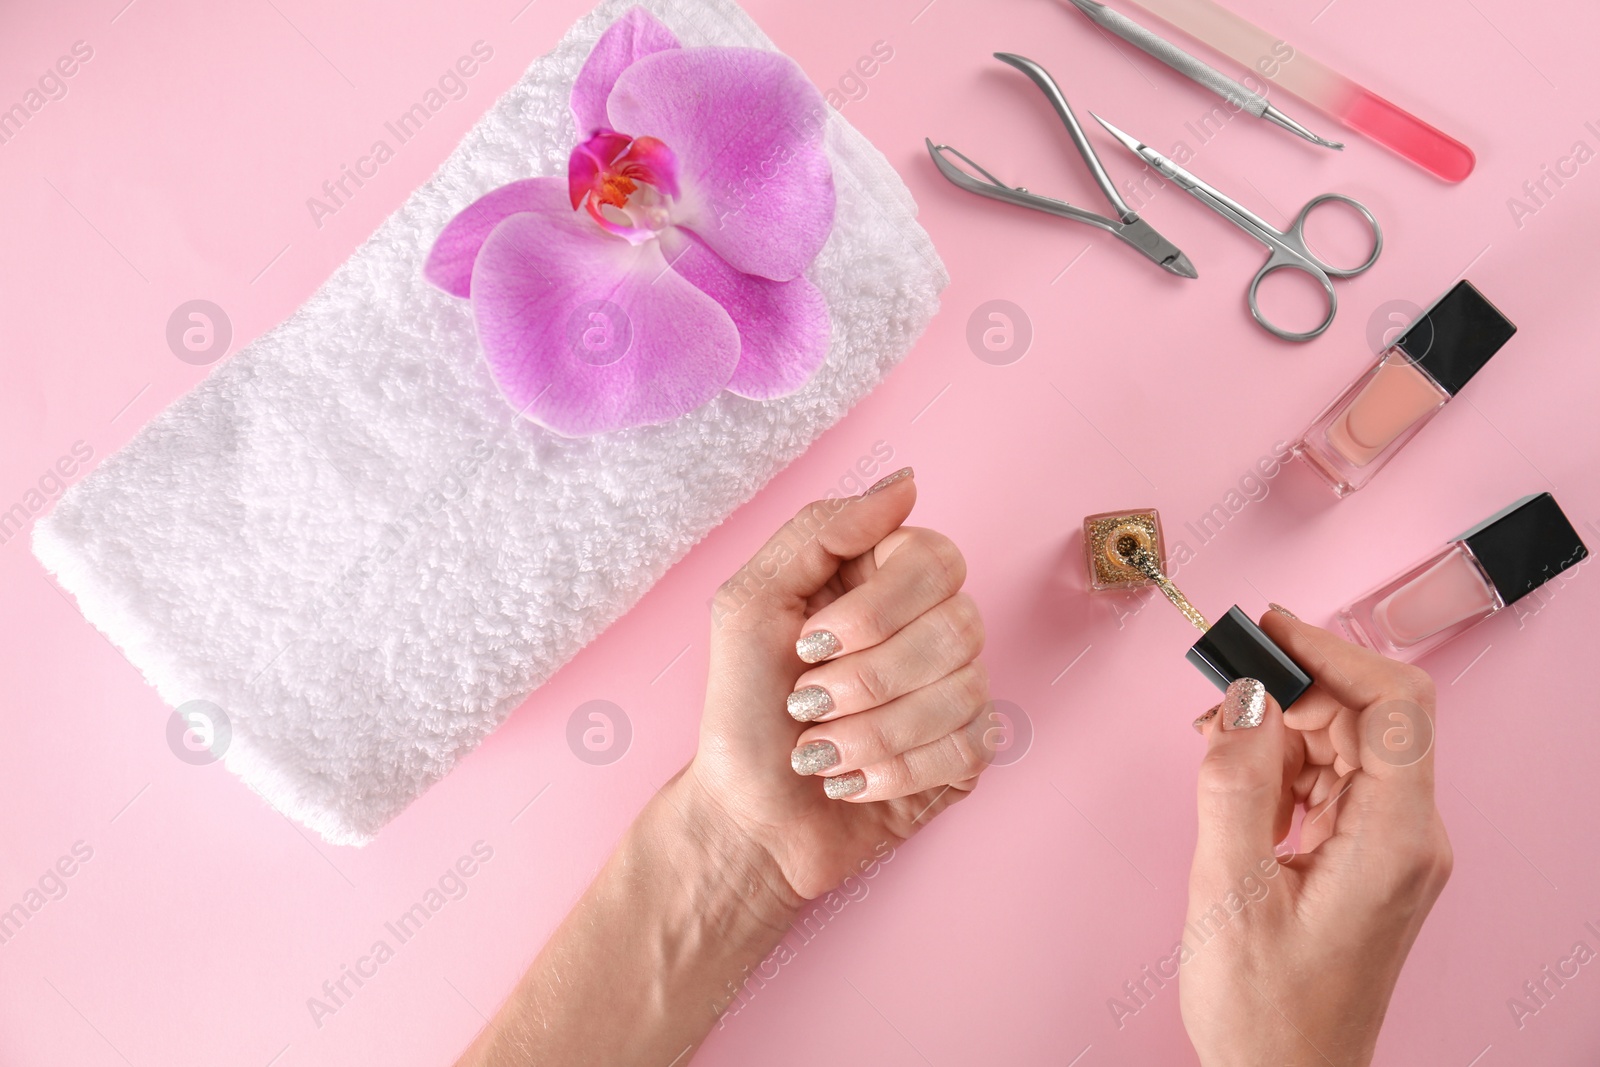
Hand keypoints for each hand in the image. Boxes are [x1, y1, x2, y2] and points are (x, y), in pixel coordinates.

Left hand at [454, 469, 992, 1066]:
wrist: (744, 816)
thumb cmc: (742, 709)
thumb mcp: (751, 602)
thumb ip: (822, 529)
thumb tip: (906, 481)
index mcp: (885, 581)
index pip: (939, 558)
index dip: (878, 608)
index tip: (809, 641)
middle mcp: (932, 628)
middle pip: (960, 626)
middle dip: (867, 678)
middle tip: (807, 702)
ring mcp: (958, 692)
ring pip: (963, 692)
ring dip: (869, 732)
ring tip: (820, 748)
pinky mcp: (967, 757)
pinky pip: (966, 749)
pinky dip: (890, 771)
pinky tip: (851, 778)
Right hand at [1179, 608, 1452, 1066]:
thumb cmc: (1264, 1012)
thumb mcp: (1229, 893)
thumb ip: (1233, 783)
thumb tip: (1243, 694)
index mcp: (1394, 842)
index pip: (1395, 706)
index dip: (1332, 652)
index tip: (1266, 629)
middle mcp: (1408, 835)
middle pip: (1365, 715)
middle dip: (1289, 691)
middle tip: (1215, 696)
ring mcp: (1391, 844)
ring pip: (1343, 740)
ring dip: (1277, 729)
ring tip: (1215, 755)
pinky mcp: (1365, 853)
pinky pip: (1330, 777)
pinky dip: (1280, 764)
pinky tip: (1237, 787)